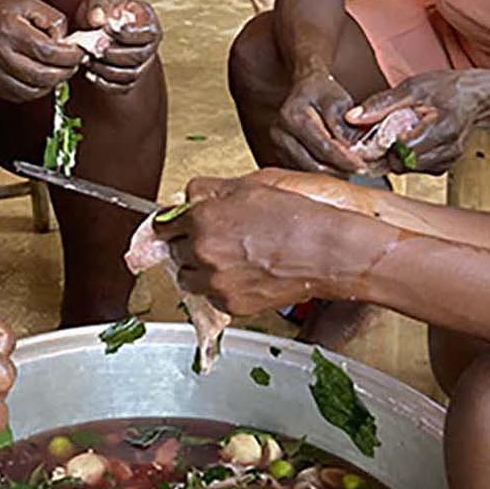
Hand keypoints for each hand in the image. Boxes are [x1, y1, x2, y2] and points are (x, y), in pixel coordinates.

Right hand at [0, 0, 82, 102]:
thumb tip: (67, 40)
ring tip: (59, 69)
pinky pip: (22, 96)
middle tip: (73, 63)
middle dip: (66, 71)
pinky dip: (38, 90)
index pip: (47, 51)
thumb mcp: (28, 4)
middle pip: (42, 75)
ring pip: (34, 90)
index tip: (78, 52)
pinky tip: (43, 77)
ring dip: (54, 82)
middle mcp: (0, 54)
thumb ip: (52, 19)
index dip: (69, 55)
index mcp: (9, 30)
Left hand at [77, 0, 161, 88]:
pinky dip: (104, 82)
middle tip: (95, 47)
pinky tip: (89, 72)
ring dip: (106, 69)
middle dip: (114, 53)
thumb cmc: (102, 7)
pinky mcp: (129, 78)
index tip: (108, 28)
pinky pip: (121, 87)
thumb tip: (97, 19)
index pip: (147, 33)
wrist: (95, 23)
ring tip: (88, 58)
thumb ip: (98, 4)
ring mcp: (141, 63)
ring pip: (130, 74)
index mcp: (148, 22)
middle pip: (139, 56)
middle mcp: (150, 45)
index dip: (128, 34)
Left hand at [160, 175, 380, 314]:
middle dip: (188, 244)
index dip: (173, 223)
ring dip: (201, 269)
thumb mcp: (251, 184)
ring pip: (189, 278)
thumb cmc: (296, 215)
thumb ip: (210, 189)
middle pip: (174, 252)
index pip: (163, 224)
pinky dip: (221, 288)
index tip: (177, 224)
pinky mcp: (231, 305)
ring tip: (229, 258)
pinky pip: (213, 297)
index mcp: (202, 219)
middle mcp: (202, 252)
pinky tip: (244, 274)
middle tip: (214, 239)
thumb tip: (190, 195)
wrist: (326, 252)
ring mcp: (215, 282)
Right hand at [273, 69, 368, 173]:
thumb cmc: (322, 93)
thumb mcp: (337, 99)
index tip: (362, 165)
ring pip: (308, 171)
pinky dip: (321, 173)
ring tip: (350, 169)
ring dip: (331, 174)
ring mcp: (277, 146)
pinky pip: (303, 171)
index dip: (345, 159)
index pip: (323, 146)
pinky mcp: (280, 155)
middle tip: (360, 170)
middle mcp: (279, 133)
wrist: (304, 90)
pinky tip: (336, 167)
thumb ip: (341, 122)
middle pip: (313, 164)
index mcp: (292, 116)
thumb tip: (350, 147)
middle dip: (339, 170)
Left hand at [346, 70, 489, 174]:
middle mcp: (447, 150)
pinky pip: (418, 169)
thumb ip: (381, 104)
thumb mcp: (413, 87)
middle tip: (381, 135)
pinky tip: (408, 142)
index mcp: (441, 129)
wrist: (477, 96)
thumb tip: (352, 117)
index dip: (382, 145)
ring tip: (396, 135)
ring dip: (396, 156)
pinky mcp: (445, 165)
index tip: (372, 136)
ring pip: (409, 169)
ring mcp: (448, 160)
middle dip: (386, 152)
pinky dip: (408, 158)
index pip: (402, 151)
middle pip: (403, 164)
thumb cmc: (448, 88)